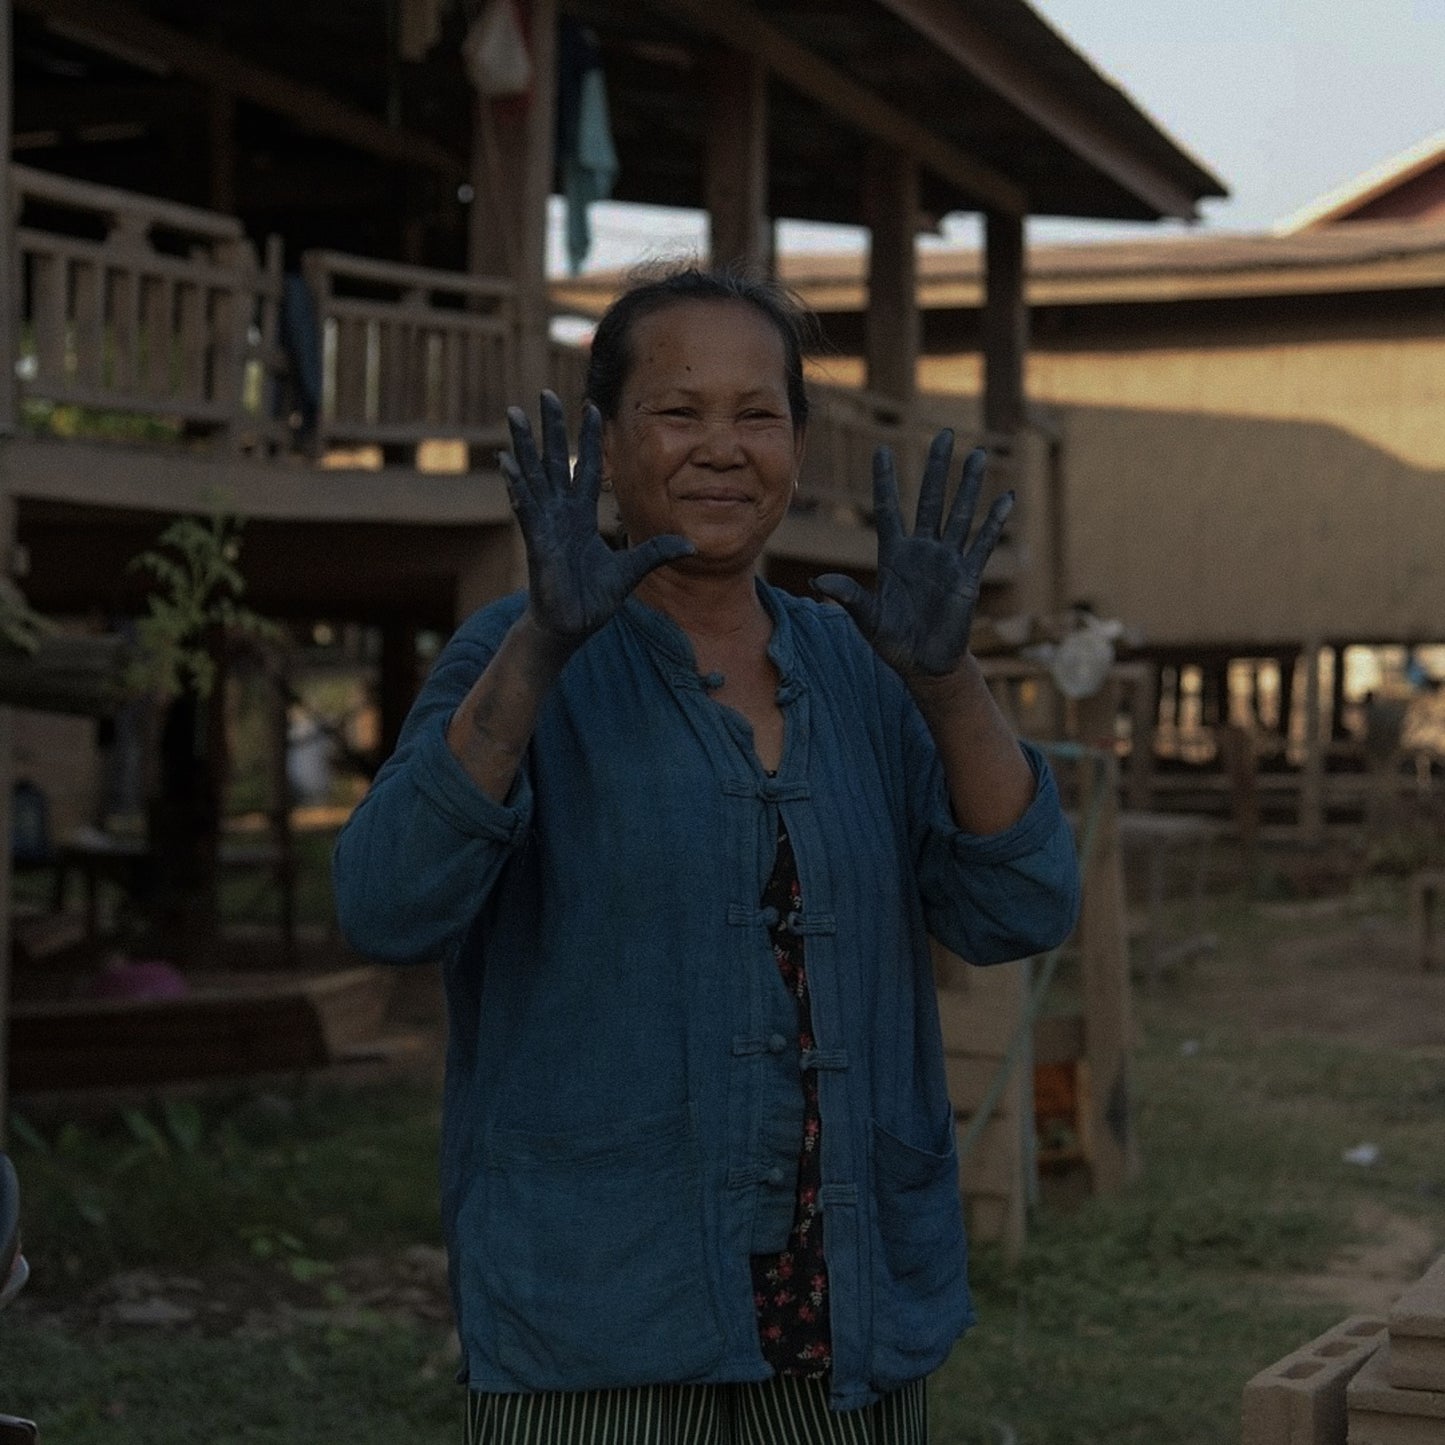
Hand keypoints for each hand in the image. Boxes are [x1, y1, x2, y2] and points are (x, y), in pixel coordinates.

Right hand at [500, 391, 693, 651]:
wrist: (571, 627)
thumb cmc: (594, 600)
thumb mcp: (632, 571)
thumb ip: (657, 552)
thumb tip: (692, 545)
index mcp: (581, 517)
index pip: (587, 469)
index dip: (590, 440)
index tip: (593, 408)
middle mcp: (561, 514)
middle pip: (554, 461)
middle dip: (549, 428)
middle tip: (543, 395)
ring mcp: (546, 525)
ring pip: (533, 476)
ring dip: (524, 446)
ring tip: (514, 414)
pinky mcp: (537, 542)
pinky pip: (526, 509)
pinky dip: (518, 487)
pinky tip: (508, 464)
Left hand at [813, 432, 1011, 677]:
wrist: (923, 665)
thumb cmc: (891, 642)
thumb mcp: (866, 618)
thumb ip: (847, 596)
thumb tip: (818, 581)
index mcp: (893, 555)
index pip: (888, 509)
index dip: (885, 481)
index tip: (882, 450)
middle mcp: (921, 550)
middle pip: (930, 500)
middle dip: (936, 468)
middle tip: (943, 433)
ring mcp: (946, 560)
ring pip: (959, 514)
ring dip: (969, 486)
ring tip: (978, 454)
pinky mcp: (967, 576)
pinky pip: (983, 544)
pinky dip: (995, 522)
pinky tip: (1006, 498)